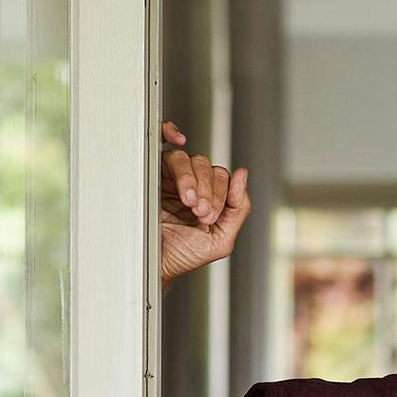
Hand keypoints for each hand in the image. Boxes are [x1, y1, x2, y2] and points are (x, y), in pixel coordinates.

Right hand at [159, 120, 250, 289]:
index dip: (220, 194)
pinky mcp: (153, 174)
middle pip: (207, 167)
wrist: (155, 263)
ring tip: (187, 202)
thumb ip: (238, 208)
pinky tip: (178, 139)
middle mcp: (194, 187)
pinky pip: (164, 147)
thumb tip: (243, 174)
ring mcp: (173, 179)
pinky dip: (170, 133)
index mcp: (212, 200)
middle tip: (199, 212)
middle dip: (207, 191)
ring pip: (188, 159)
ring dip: (191, 180)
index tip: (209, 216)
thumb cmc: (184, 255)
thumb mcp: (222, 238)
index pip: (223, 179)